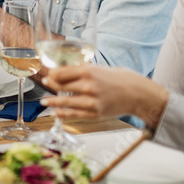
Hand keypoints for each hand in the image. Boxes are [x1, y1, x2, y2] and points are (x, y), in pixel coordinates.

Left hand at [43, 65, 169, 126]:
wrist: (139, 94)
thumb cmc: (121, 79)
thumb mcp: (101, 69)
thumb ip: (84, 71)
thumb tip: (66, 71)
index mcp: (89, 71)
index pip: (61, 73)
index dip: (51, 74)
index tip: (48, 74)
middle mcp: (88, 86)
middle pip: (60, 86)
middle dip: (50, 84)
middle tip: (45, 83)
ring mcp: (91, 102)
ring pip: (64, 102)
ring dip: (52, 102)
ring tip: (44, 102)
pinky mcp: (95, 113)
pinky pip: (75, 114)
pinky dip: (63, 114)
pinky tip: (55, 112)